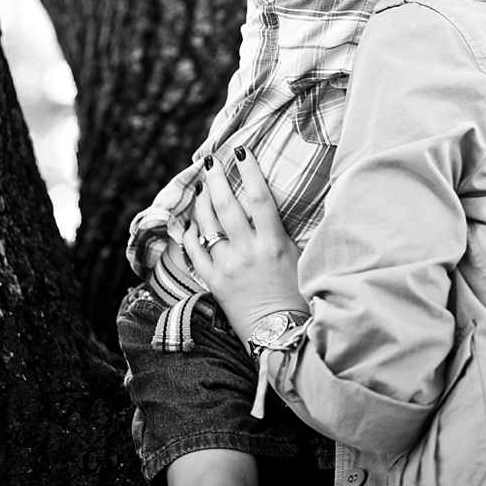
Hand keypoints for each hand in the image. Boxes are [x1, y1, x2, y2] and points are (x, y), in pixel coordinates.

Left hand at [182, 149, 307, 347]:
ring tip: (202, 184)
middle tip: (211, 160)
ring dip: (202, 200)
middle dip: (217, 177)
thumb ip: (281, 229)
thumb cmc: (295, 293)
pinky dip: (188, 232)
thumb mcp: (297, 255)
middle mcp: (248, 251)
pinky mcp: (214, 282)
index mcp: (274, 242)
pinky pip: (193, 251)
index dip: (249, 170)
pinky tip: (188, 220)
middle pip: (227, 204)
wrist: (280, 334)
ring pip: (207, 224)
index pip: (259, 197)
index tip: (241, 150)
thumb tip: (272, 203)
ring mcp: (228, 266)